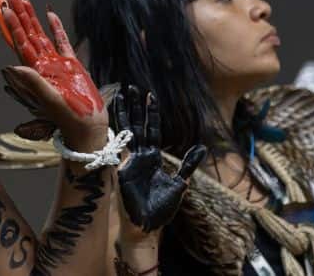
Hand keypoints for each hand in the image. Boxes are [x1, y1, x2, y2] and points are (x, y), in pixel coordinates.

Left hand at [0, 0, 105, 149]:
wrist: (88, 127)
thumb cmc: (69, 118)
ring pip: (42, 35)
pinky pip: (61, 42)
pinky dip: (56, 28)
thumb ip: (34, 82)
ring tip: (24, 0)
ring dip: (33, 18)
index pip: (20, 44)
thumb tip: (14, 66)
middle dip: (20, 15)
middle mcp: (43, 65)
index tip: (5, 9)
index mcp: (35, 72)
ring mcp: (57, 64)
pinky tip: (50, 15)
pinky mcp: (72, 66)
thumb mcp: (51, 100)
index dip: (13, 26)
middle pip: (28, 35)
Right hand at [114, 85, 205, 235]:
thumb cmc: (161, 209)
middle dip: (135, 106)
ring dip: (124, 113)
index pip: (151, 129)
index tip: (149, 95)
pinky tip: (111, 121)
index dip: (150, 113)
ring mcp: (128, 161)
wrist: (147, 226)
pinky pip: (119, 149)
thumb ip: (188, 164)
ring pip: (126, 131)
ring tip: (122, 95)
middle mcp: (138, 156)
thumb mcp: (180, 183)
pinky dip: (115, 134)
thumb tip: (202, 147)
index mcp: (152, 158)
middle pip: (136, 125)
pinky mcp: (122, 169)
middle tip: (132, 87)